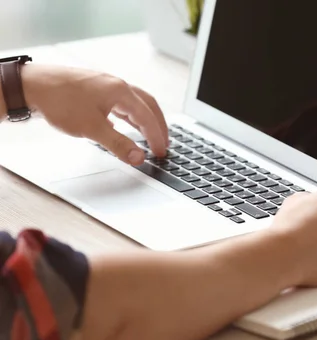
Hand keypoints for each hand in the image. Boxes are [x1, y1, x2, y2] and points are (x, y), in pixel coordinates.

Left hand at [21, 64, 167, 164]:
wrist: (31, 86)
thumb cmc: (59, 101)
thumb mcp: (92, 129)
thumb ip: (118, 144)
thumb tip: (138, 157)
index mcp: (120, 91)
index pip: (148, 117)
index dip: (156, 137)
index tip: (161, 152)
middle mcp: (116, 85)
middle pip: (147, 105)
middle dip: (158, 126)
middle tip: (164, 143)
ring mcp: (105, 85)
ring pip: (135, 103)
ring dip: (145, 120)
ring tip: (150, 136)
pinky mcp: (94, 89)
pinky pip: (120, 103)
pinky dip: (130, 116)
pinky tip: (124, 125)